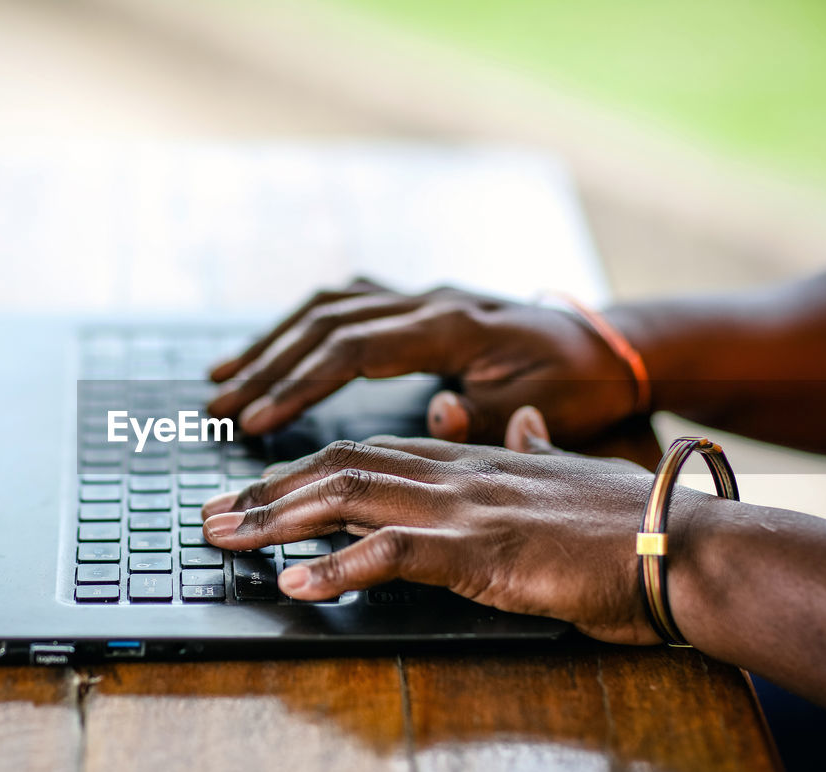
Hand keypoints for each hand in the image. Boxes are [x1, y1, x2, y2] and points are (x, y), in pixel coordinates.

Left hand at [201, 407, 707, 643]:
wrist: (690, 544)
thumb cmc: (635, 520)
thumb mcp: (570, 472)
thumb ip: (531, 447)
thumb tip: (514, 425)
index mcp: (471, 458)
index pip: (367, 451)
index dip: (303, 468)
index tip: (257, 489)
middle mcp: (456, 472)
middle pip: (339, 466)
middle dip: (266, 490)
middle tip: (211, 515)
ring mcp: (466, 506)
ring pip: (349, 496)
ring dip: (276, 518)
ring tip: (223, 540)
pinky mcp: (483, 547)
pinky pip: (392, 554)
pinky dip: (336, 568)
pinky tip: (293, 583)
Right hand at [207, 278, 637, 445]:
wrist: (609, 348)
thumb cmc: (577, 386)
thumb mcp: (543, 412)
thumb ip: (485, 419)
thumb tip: (433, 415)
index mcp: (454, 325)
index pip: (353, 347)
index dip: (298, 382)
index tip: (255, 421)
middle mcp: (430, 300)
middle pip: (326, 320)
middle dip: (265, 363)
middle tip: (216, 405)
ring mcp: (422, 297)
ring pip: (328, 305)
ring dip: (273, 340)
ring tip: (224, 378)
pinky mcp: (420, 306)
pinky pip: (346, 304)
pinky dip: (302, 328)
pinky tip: (276, 349)